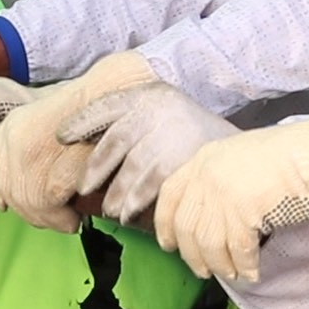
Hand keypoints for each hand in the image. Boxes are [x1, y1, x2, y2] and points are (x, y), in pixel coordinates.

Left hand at [0, 50, 157, 231]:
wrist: (114, 97)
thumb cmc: (90, 107)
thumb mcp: (48, 117)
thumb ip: (30, 142)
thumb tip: (17, 181)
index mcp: (12, 124)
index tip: (3, 202)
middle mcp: (13, 141)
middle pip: (9, 188)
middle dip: (27, 209)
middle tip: (48, 219)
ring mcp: (29, 158)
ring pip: (28, 202)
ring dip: (47, 219)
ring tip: (65, 221)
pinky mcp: (49, 176)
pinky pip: (49, 207)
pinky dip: (61, 218)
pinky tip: (73, 219)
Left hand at [58, 83, 239, 224]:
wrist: (247, 154)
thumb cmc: (199, 137)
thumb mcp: (169, 114)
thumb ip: (136, 121)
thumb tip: (92, 143)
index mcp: (152, 95)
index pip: (108, 105)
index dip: (82, 121)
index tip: (61, 137)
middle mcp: (159, 110)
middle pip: (114, 142)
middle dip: (95, 168)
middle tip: (84, 188)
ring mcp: (170, 134)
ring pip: (131, 168)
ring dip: (116, 192)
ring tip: (110, 209)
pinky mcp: (180, 160)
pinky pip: (149, 185)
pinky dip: (136, 201)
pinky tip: (129, 212)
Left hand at [155, 111, 308, 281]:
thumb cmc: (289, 153)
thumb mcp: (241, 155)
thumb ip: (221, 178)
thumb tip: (215, 215)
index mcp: (204, 158)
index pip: (170, 195)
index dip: (165, 224)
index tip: (168, 244)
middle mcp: (207, 176)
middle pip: (186, 226)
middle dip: (193, 255)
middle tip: (203, 271)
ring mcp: (223, 195)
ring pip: (208, 243)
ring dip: (219, 265)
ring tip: (232, 274)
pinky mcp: (243, 213)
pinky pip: (237, 251)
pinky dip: (244, 266)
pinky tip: (252, 272)